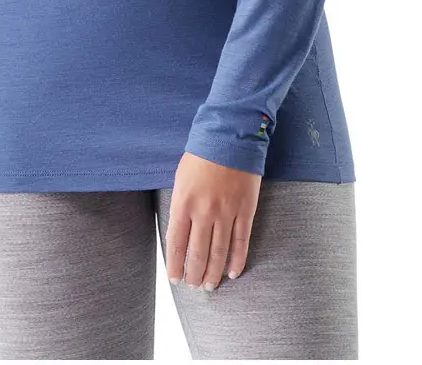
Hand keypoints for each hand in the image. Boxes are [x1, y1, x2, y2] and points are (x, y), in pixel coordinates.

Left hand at [165, 151, 261, 289]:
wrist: (231, 136)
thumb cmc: (201, 155)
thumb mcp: (181, 177)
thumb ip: (180, 205)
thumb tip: (179, 232)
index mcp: (184, 202)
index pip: (176, 244)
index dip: (175, 265)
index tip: (175, 278)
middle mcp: (204, 211)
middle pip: (198, 253)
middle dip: (194, 274)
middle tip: (194, 286)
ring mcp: (226, 212)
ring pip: (219, 252)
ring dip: (213, 273)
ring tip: (210, 286)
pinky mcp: (246, 210)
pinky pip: (241, 241)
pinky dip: (237, 260)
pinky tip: (232, 272)